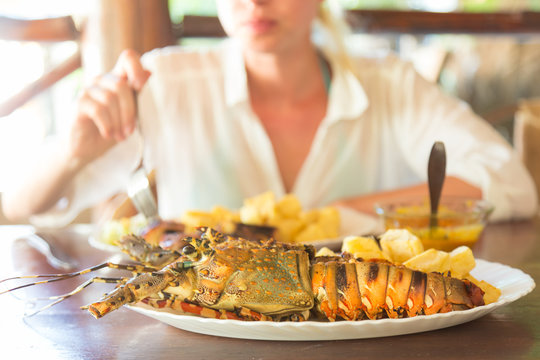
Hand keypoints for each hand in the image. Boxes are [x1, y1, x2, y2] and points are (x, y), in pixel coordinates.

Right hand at [68, 49, 150, 165]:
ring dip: (118, 121)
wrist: (86, 148)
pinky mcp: (78, 103)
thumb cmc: (112, 130)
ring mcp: (88, 89)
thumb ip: (138, 96)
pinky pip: (98, 109)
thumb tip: (150, 72)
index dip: (136, 67)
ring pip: (110, 98)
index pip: (128, 58)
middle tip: (129, 132)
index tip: (140, 86)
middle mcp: (102, 80)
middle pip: (122, 86)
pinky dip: (107, 125)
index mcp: (118, 80)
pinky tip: (108, 134)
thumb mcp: (130, 115)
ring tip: (120, 136)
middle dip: (129, 112)